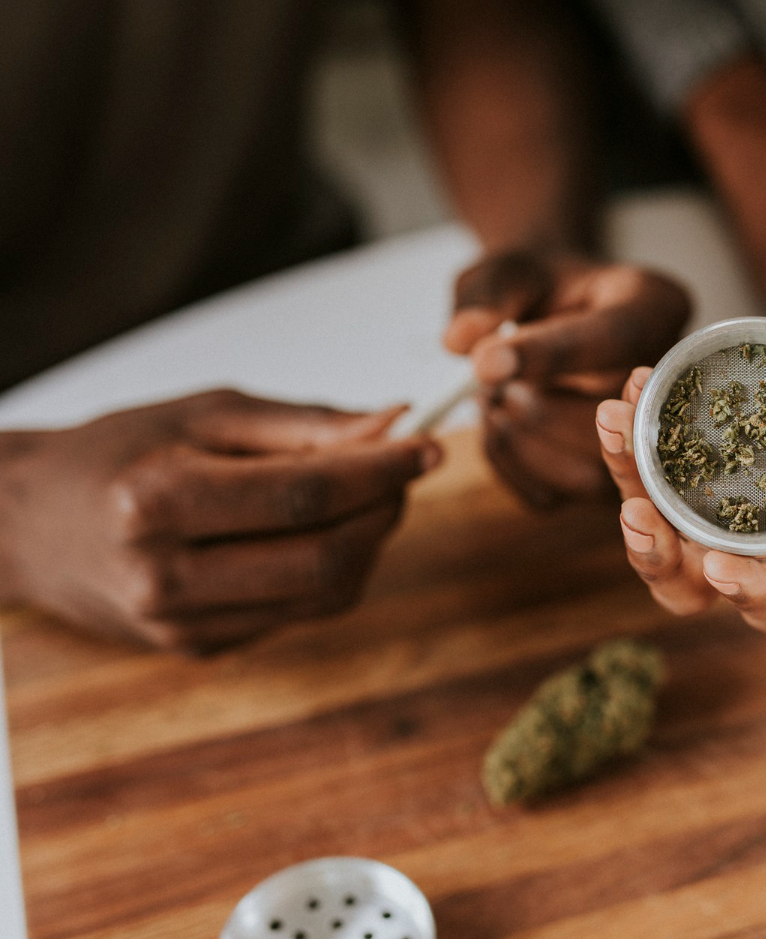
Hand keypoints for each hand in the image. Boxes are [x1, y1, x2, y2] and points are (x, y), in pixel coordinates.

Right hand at [0, 390, 440, 652]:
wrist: (30, 523)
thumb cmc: (121, 451)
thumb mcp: (206, 413)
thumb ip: (305, 424)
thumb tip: (396, 424)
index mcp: (157, 500)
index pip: (306, 495)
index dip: (382, 471)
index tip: (429, 445)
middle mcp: (164, 575)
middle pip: (325, 557)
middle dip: (386, 511)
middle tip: (407, 471)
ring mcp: (180, 624)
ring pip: (324, 597)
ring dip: (371, 545)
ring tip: (371, 496)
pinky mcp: (196, 649)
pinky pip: (298, 615)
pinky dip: (332, 573)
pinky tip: (323, 534)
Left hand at [444, 250, 690, 506]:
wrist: (555, 310)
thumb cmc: (536, 285)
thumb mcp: (509, 269)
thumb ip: (488, 296)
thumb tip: (461, 342)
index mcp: (652, 306)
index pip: (616, 339)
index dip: (549, 355)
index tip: (484, 362)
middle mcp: (665, 378)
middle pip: (618, 423)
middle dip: (537, 411)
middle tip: (488, 385)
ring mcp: (643, 436)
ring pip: (591, 475)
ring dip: (524, 443)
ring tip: (494, 403)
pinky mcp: (605, 475)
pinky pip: (557, 496)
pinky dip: (512, 466)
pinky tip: (500, 427)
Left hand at [595, 275, 765, 631]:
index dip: (752, 592)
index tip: (719, 566)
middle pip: (703, 576)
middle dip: (660, 556)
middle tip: (634, 510)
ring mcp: (744, 483)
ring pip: (666, 520)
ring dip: (629, 485)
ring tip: (613, 422)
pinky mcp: (718, 441)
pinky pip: (662, 459)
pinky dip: (637, 434)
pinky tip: (630, 386)